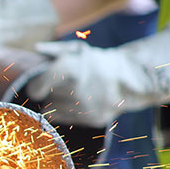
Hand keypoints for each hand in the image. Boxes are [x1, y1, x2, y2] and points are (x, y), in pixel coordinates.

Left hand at [26, 20, 169, 127]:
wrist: (134, 78)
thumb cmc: (99, 62)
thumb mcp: (78, 50)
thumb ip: (54, 51)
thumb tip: (35, 49)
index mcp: (70, 70)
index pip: (36, 89)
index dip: (36, 87)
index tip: (38, 86)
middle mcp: (76, 90)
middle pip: (45, 100)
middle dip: (49, 94)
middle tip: (61, 86)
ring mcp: (85, 108)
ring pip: (54, 112)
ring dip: (60, 103)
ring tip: (75, 93)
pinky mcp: (93, 120)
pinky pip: (67, 119)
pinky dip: (70, 112)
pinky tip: (82, 102)